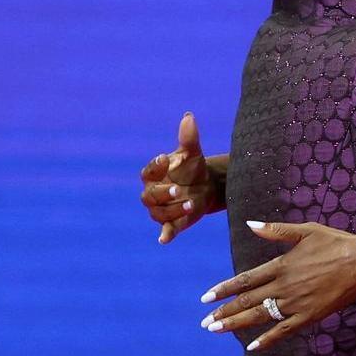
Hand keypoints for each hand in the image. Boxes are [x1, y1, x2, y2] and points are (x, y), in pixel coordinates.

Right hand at [139, 113, 218, 243]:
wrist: (206, 186)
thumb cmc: (193, 168)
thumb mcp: (193, 153)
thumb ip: (189, 137)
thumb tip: (189, 116)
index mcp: (155, 175)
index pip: (149, 172)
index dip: (155, 166)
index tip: (166, 159)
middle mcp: (154, 193)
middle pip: (151, 196)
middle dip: (164, 193)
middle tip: (178, 189)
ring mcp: (162, 210)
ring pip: (160, 213)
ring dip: (173, 210)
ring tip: (191, 203)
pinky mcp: (173, 223)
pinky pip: (166, 231)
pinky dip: (165, 235)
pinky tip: (164, 240)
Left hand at [198, 221, 355, 351]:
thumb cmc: (336, 242)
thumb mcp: (306, 230)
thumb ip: (276, 231)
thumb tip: (250, 224)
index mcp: (281, 265)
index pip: (246, 279)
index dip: (224, 289)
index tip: (206, 297)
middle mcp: (284, 286)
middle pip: (248, 300)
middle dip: (224, 311)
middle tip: (206, 320)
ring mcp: (296, 303)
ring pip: (259, 316)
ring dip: (236, 324)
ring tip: (217, 330)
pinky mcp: (309, 316)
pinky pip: (284, 330)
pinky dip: (267, 339)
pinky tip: (253, 346)